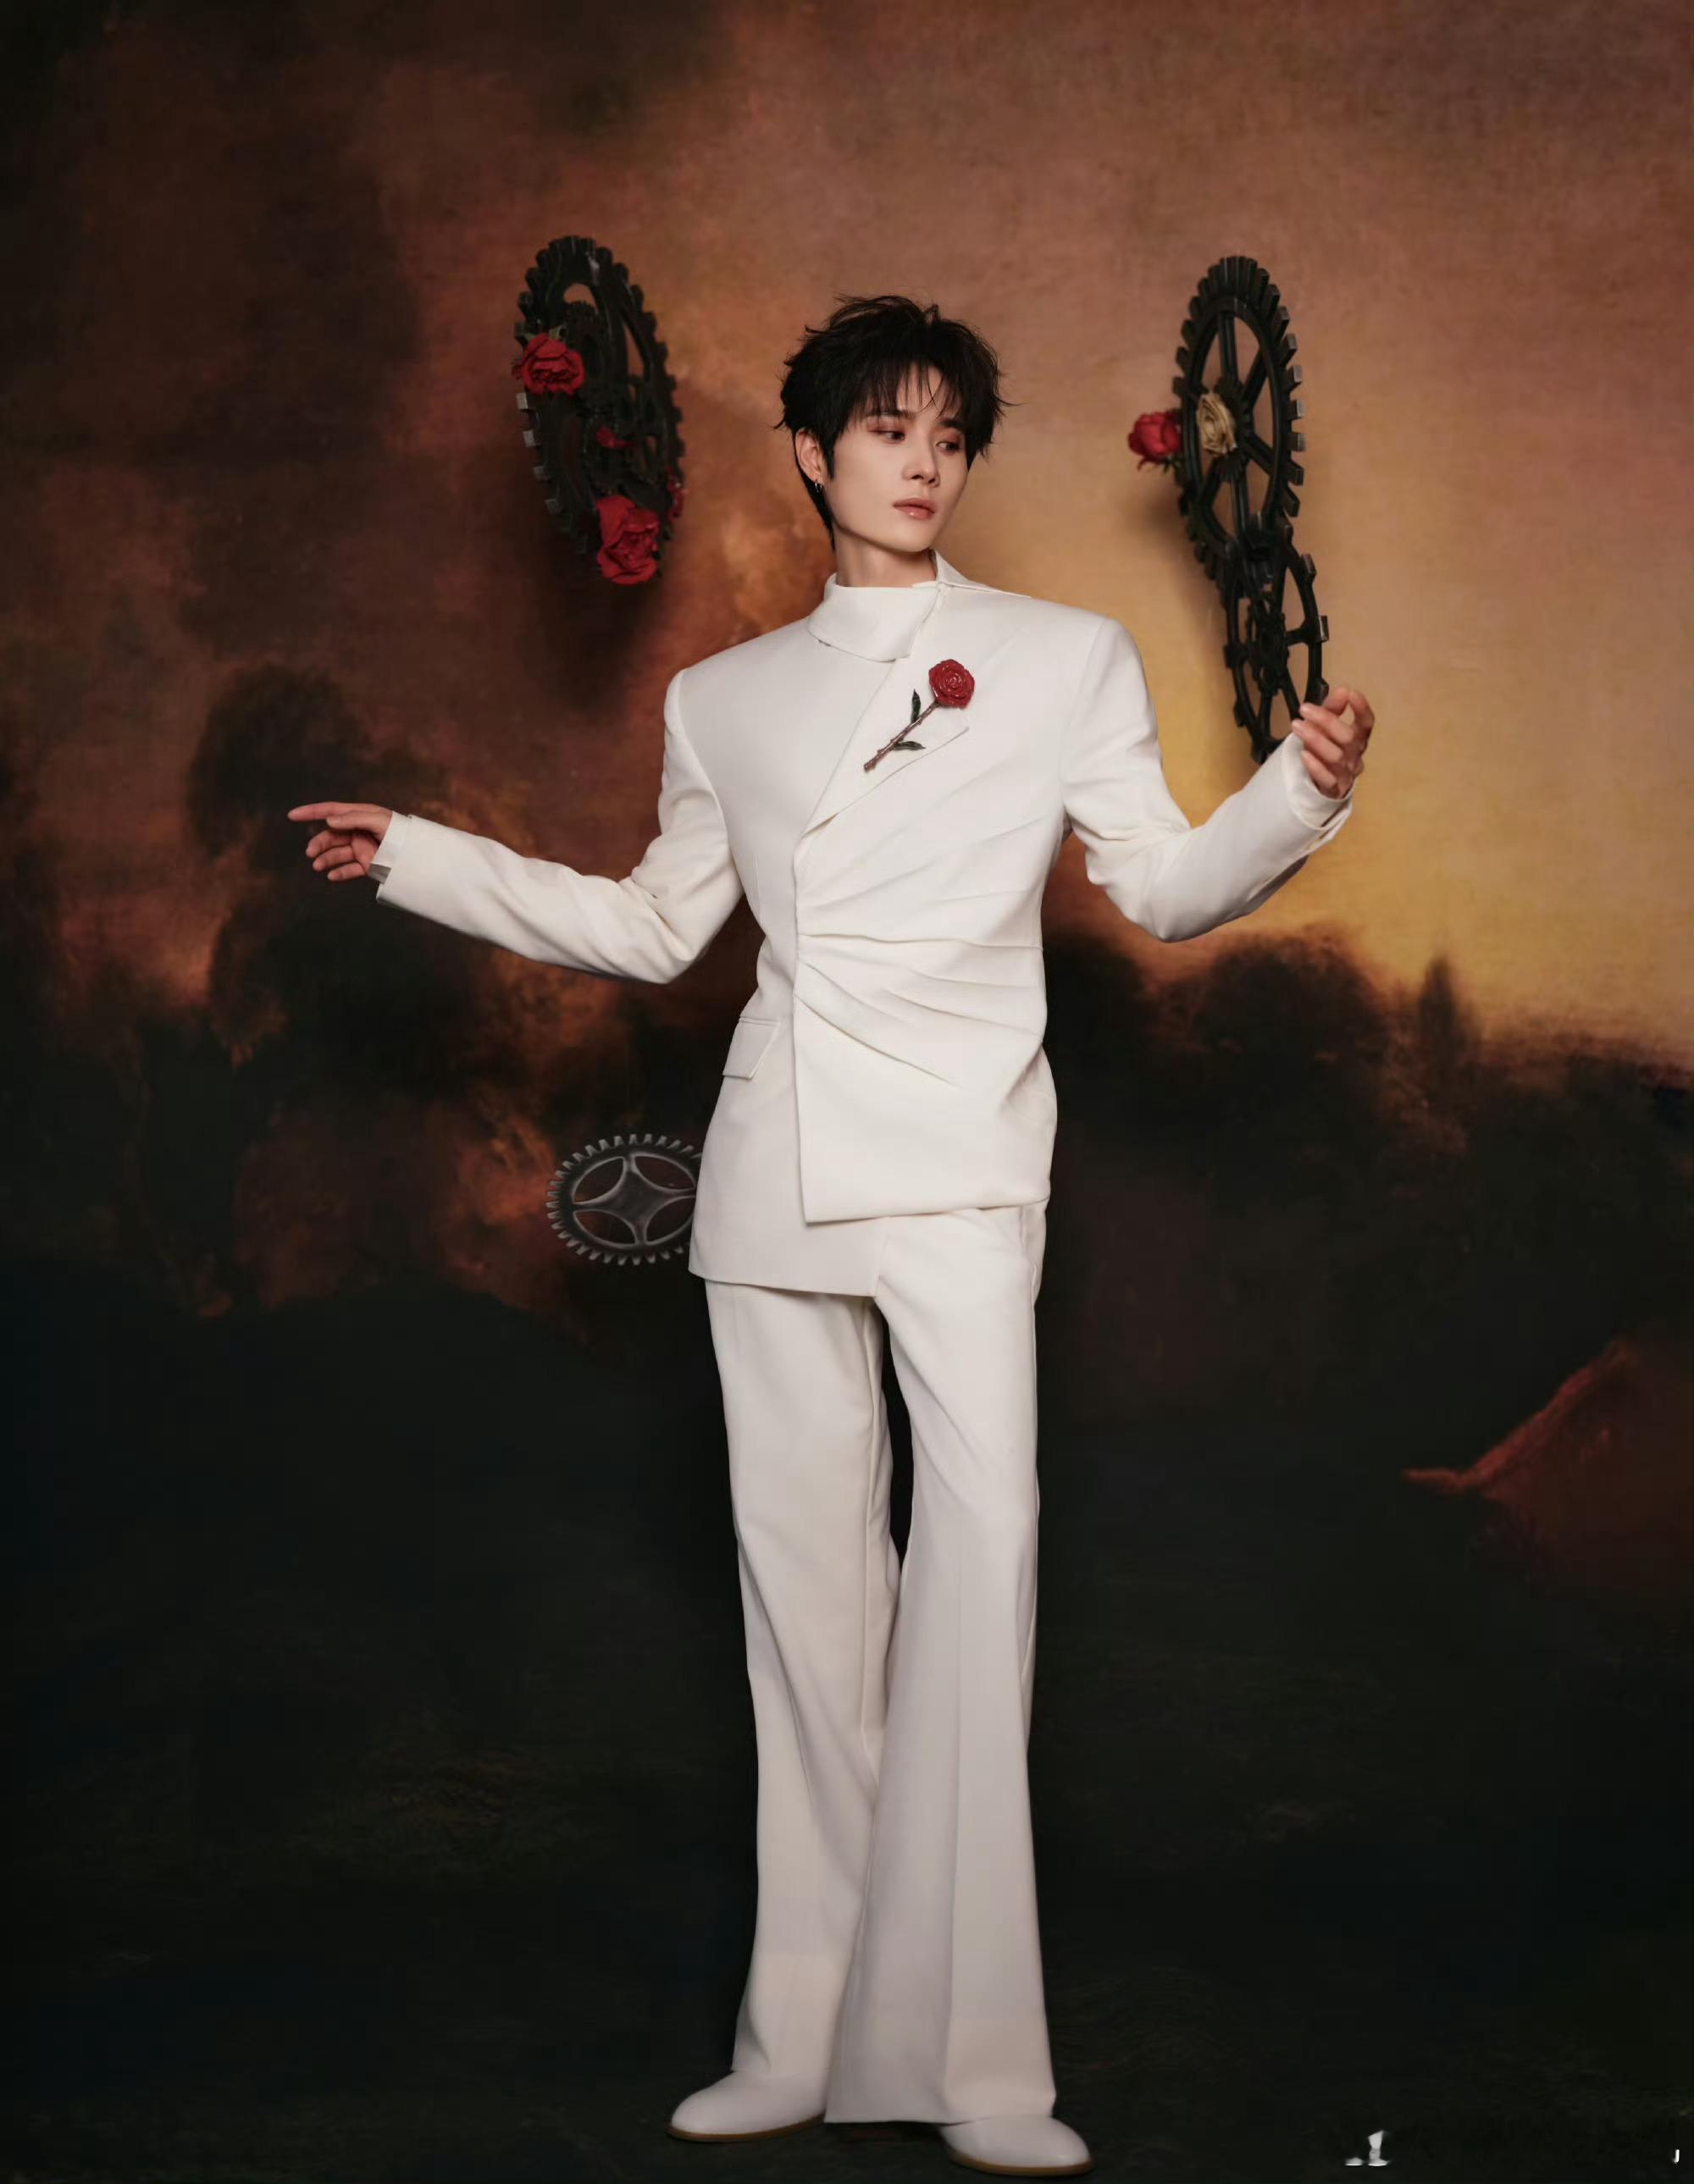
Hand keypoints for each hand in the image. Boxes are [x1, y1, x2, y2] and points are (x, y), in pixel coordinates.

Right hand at [286, 800, 395, 880]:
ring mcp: (361, 848)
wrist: (417, 855)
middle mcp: (357, 831)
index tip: (292, 815)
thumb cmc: (400, 832)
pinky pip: (349, 869)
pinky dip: (339, 873)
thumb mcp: (378, 820)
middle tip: (311, 853)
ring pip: (337, 854)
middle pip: (331, 836)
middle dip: (319, 843)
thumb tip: (329, 821)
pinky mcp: (367, 865)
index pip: (330, 811)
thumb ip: (353, 819)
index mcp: (359, 816)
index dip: (310, 812)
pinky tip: (332, 877)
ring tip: (318, 867)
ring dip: (326, 859)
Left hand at [1289, 684, 1373, 798]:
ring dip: (1316, 739)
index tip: (1350, 693)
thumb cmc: (1326, 749)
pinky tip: (1304, 754)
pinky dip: (1316, 766)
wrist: (1321, 784)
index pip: (1366, 723)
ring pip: (1336, 757)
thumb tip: (1342, 690)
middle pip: (1348, 737)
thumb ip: (1333, 708)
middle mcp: (1355, 755)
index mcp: (1358, 738)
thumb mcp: (1327, 726)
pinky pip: (1327, 779)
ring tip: (1297, 726)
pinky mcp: (1333, 789)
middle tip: (1305, 709)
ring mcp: (1346, 773)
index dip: (1361, 708)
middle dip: (1327, 721)